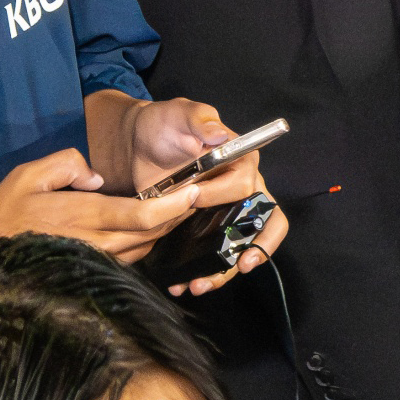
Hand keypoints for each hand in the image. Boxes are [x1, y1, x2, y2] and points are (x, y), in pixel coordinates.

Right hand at [0, 149, 199, 264]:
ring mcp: (95, 262)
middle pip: (152, 233)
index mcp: (85, 216)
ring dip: (162, 231)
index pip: (142, 214)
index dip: (174, 205)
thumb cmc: (2, 216)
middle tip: (195, 195)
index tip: (195, 192)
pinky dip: (144, 245)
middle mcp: (96, 243)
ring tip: (177, 209)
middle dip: (177, 215)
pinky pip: (129, 260)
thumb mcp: (28, 174)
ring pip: (144, 249)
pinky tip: (148, 231)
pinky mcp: (91, 272)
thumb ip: (66, 164)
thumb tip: (96, 174)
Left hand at [89, 96, 285, 294]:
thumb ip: (199, 120)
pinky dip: (206, 273)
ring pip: (242, 245)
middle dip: (255, 247)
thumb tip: (220, 135)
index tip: (194, 199)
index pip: (247, 185)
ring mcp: (225, 212)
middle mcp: (242, 188)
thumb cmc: (162, 125)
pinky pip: (217, 255)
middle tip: (241, 264)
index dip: (223, 196)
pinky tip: (186, 284)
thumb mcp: (179, 114)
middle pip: (263, 222)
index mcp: (242, 160)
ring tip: (201, 285)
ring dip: (226, 269)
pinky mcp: (206, 228)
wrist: (136, 146)